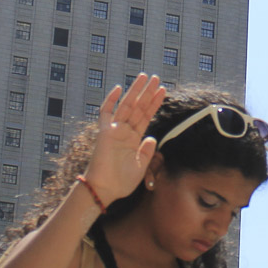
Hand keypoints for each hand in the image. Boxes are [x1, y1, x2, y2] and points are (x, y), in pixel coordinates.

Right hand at [82, 73, 166, 199]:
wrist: (105, 190)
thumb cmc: (122, 182)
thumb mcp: (141, 166)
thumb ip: (147, 151)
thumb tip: (152, 138)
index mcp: (134, 138)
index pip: (146, 116)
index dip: (154, 103)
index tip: (163, 90)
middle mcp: (124, 131)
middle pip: (138, 107)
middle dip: (147, 92)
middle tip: (156, 77)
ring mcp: (114, 130)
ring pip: (126, 105)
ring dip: (135, 91)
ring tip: (145, 77)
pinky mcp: (104, 132)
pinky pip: (106, 113)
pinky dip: (111, 100)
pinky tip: (119, 88)